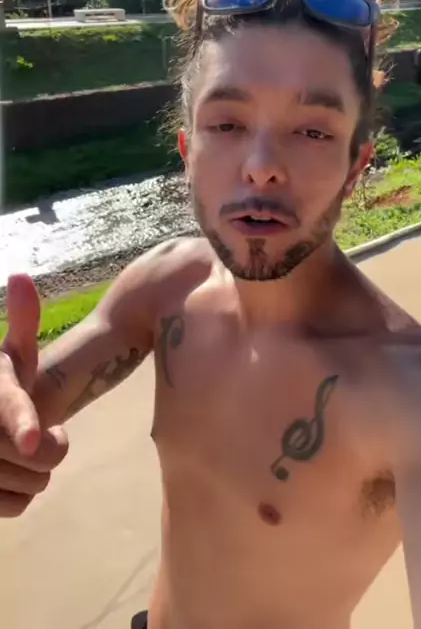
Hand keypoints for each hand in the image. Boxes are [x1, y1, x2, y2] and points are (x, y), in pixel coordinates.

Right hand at [0, 274, 68, 516]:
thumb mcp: (8, 355)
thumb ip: (22, 322)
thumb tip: (21, 275)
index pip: (8, 406)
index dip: (22, 423)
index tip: (33, 441)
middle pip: (37, 458)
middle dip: (51, 450)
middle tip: (39, 437)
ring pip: (31, 487)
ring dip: (36, 475)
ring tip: (20, 454)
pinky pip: (18, 507)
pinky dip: (21, 496)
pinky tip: (9, 477)